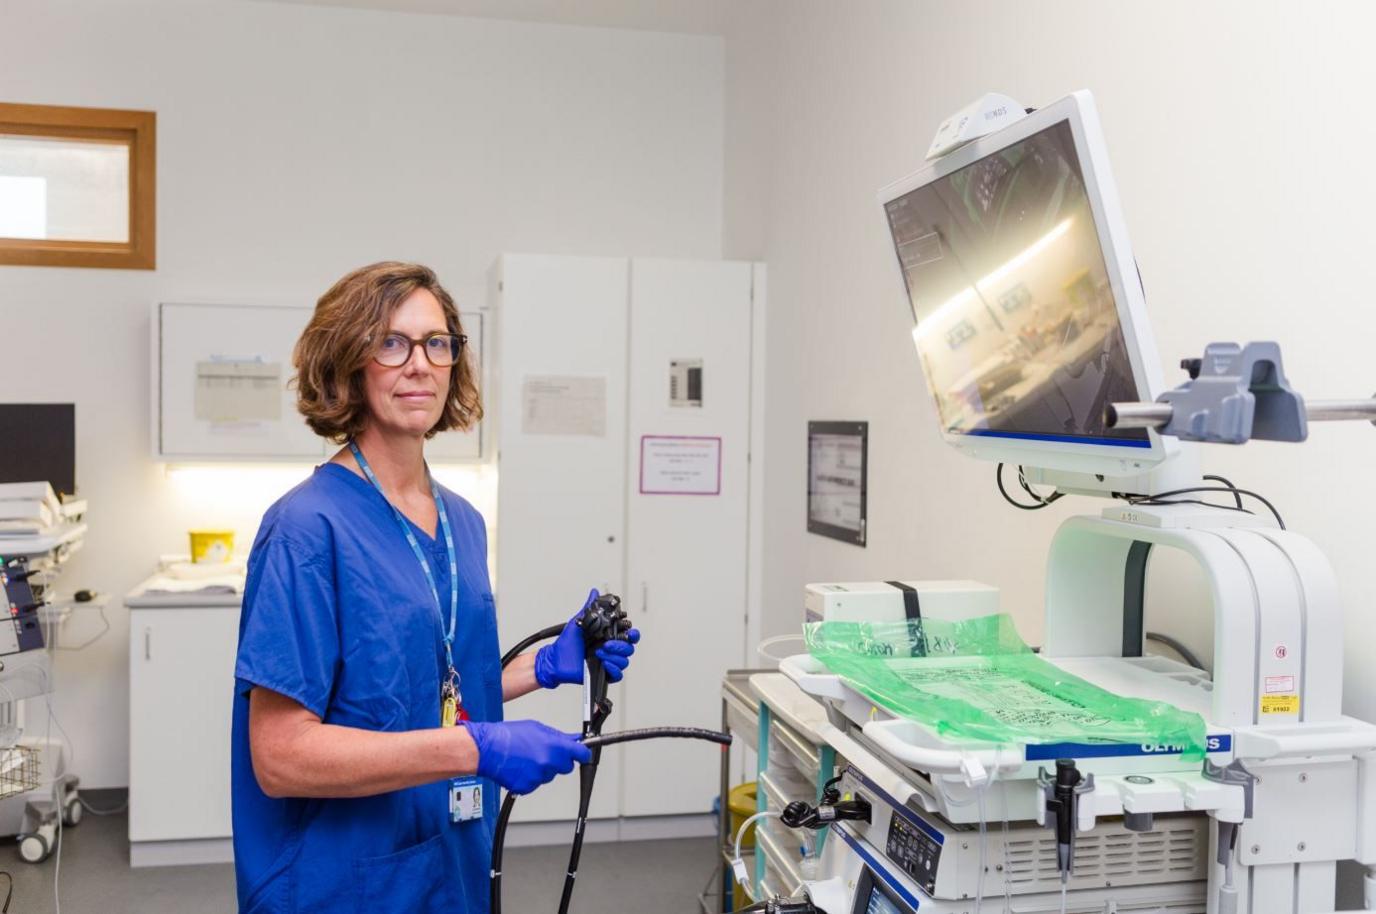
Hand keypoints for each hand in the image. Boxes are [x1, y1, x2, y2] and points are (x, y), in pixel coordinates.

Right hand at [463, 720, 591, 794]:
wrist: (486, 749)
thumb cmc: (508, 736)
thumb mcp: (537, 728)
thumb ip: (557, 736)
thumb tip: (572, 739)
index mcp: (555, 747)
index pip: (581, 754)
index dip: (582, 753)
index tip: (582, 754)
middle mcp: (549, 763)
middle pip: (566, 767)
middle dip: (560, 760)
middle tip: (546, 752)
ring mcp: (538, 777)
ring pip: (549, 775)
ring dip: (543, 768)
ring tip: (527, 757)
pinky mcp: (527, 787)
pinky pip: (536, 783)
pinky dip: (531, 777)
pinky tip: (520, 767)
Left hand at [534, 589, 640, 688]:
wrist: (555, 660)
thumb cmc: (566, 644)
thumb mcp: (578, 621)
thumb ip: (588, 607)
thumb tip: (594, 592)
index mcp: (607, 637)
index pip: (628, 635)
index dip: (632, 633)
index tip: (628, 631)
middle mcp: (609, 649)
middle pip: (629, 648)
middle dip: (621, 646)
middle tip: (607, 643)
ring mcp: (607, 661)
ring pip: (624, 661)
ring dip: (614, 656)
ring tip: (599, 652)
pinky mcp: (603, 673)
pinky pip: (617, 674)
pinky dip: (613, 668)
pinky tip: (604, 663)